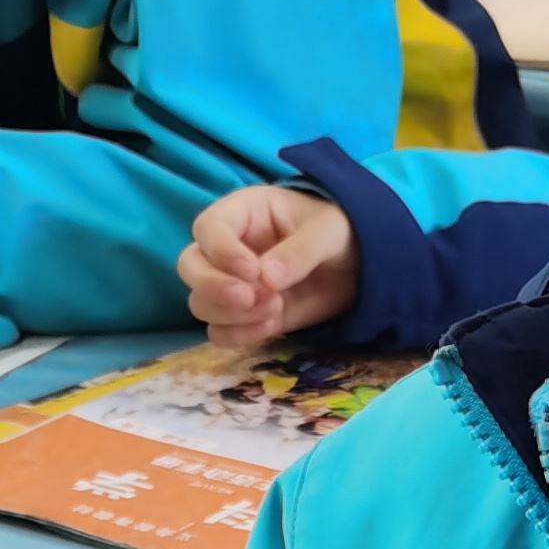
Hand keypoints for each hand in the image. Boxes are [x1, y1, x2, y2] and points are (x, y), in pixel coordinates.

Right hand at [180, 185, 360, 342]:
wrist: (358, 267)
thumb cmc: (340, 233)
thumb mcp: (329, 232)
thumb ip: (300, 251)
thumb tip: (266, 278)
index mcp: (244, 213)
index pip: (208, 227)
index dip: (221, 252)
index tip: (252, 271)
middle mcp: (228, 247)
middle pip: (189, 266)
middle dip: (214, 287)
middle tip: (251, 298)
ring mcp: (232, 283)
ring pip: (200, 302)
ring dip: (231, 314)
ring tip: (275, 310)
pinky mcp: (244, 315)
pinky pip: (218, 330)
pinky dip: (237, 335)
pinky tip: (270, 328)